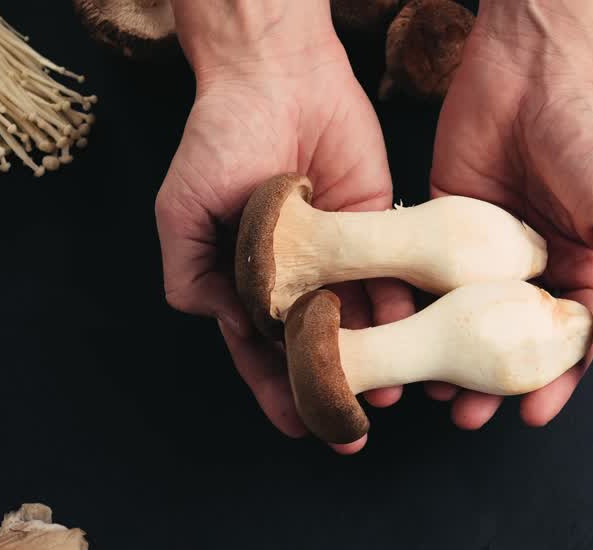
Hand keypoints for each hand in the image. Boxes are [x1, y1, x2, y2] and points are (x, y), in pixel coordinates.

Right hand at [156, 2, 413, 452]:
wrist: (277, 75)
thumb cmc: (220, 137)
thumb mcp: (183, 208)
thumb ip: (190, 270)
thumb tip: (213, 320)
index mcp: (247, 281)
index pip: (260, 350)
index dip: (275, 390)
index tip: (296, 427)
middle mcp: (297, 278)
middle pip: (316, 349)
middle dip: (332, 391)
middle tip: (350, 431)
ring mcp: (341, 256)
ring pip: (360, 322)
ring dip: (375, 361)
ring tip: (387, 395)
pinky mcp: (379, 227)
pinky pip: (392, 277)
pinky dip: (400, 307)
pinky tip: (409, 334)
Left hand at [429, 0, 592, 428]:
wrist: (533, 61)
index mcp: (586, 268)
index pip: (568, 342)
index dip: (554, 383)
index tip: (531, 415)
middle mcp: (535, 266)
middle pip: (509, 341)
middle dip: (492, 385)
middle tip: (468, 416)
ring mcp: (485, 248)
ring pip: (464, 320)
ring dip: (449, 359)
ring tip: (434, 391)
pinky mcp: (442, 222)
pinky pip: (428, 277)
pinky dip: (418, 311)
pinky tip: (405, 337)